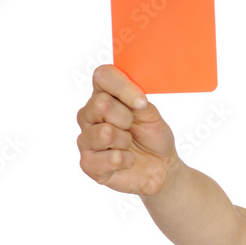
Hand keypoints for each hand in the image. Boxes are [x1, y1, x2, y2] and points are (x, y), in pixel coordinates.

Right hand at [76, 64, 178, 195]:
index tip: (141, 103)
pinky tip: (126, 161)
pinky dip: (127, 161)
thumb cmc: (152, 138)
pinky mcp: (88, 164)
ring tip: (128, 145)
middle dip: (126, 119)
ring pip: (105, 133)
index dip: (122, 87)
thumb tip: (134, 96)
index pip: (102, 76)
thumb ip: (138, 100)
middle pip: (101, 104)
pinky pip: (111, 159)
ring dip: (126, 141)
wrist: (160, 168)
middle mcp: (89, 116)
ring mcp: (86, 140)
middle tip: (132, 128)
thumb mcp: (151, 114)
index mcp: (103, 97)